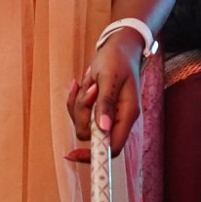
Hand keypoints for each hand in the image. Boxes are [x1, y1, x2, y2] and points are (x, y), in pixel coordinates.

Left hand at [64, 34, 143, 159]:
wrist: (119, 47)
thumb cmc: (117, 59)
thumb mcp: (109, 78)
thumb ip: (106, 102)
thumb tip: (103, 128)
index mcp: (127, 114)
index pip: (112, 147)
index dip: (93, 154)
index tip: (72, 153)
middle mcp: (118, 119)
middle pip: (92, 135)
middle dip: (82, 114)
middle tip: (88, 89)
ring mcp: (108, 114)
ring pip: (83, 123)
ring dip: (79, 104)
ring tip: (89, 82)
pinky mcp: (98, 109)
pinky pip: (79, 113)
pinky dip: (75, 100)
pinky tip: (79, 84)